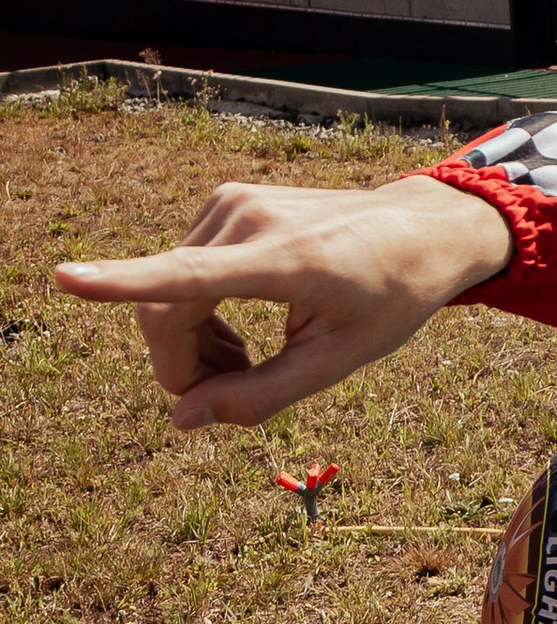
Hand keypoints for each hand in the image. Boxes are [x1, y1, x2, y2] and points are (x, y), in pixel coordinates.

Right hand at [52, 174, 516, 430]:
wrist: (423, 228)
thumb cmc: (390, 298)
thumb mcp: (338, 362)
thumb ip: (261, 396)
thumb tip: (182, 421)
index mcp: (286, 261)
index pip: (191, 276)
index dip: (122, 284)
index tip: (65, 279)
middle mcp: (251, 220)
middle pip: (165, 312)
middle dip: (179, 367)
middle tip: (225, 396)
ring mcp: (233, 203)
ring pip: (164, 294)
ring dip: (189, 344)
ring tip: (242, 365)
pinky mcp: (225, 201)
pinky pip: (178, 272)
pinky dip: (194, 313)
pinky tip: (234, 332)